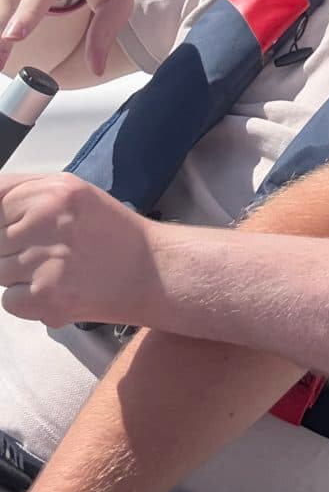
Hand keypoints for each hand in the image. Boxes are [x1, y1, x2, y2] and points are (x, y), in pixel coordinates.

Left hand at [0, 172, 157, 328]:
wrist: (152, 272)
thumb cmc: (112, 232)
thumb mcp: (74, 192)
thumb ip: (25, 192)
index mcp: (54, 191)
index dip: (7, 219)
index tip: (28, 230)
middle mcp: (47, 220)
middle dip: (13, 247)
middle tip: (52, 250)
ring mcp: (43, 260)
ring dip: (19, 275)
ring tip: (57, 269)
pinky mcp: (44, 296)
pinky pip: (8, 300)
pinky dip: (27, 301)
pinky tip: (58, 289)